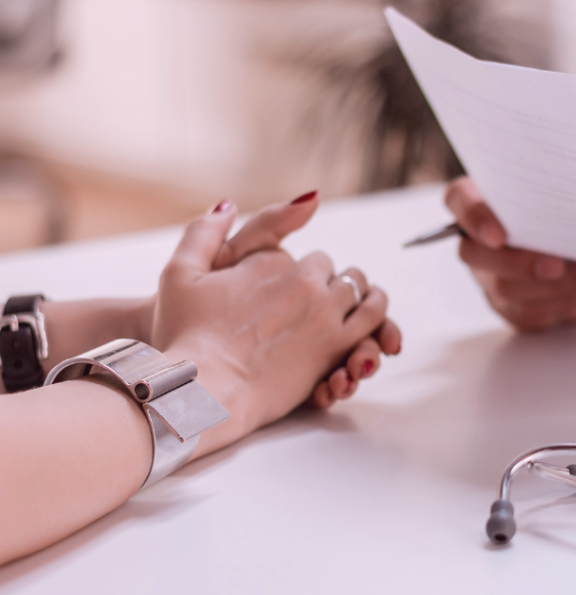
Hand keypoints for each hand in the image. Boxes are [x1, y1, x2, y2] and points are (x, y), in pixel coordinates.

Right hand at [149, 202, 400, 453]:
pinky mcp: (335, 346)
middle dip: (329, 280)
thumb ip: (204, 232)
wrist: (204, 390)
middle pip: (331, 270)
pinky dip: (378, 317)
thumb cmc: (185, 336)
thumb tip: (227, 204)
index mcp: (270, 261)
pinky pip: (372, 321)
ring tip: (361, 300)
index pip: (304, 256)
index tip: (292, 287)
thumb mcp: (178, 273)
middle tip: (324, 297)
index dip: (300, 271)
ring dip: (360, 292)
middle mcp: (302, 281)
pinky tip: (375, 323)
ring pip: (357, 289)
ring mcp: (323, 314)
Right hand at [445, 177, 575, 330]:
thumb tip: (572, 209)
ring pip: (505, 288)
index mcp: (484, 198)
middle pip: (475, 254)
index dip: (473, 217)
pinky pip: (528, 311)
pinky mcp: (512, 307)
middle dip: (519, 263)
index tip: (498, 236)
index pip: (459, 199)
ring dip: (552, 284)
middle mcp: (479, 240)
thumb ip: (563, 194)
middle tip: (557, 265)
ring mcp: (491, 277)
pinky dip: (563, 299)